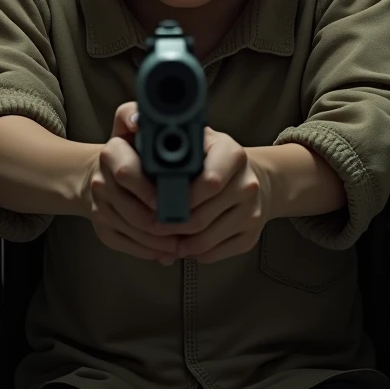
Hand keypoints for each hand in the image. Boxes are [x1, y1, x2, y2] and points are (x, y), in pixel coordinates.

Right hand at [85, 102, 182, 263]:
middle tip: (193, 225)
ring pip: (135, 232)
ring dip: (163, 240)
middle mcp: (101, 181)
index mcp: (111, 153)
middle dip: (166, 222)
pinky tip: (168, 249)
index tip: (179, 197)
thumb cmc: (132, 147)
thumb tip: (138, 119)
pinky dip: (150, 250)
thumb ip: (139, 116)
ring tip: (187, 240)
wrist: (102, 172)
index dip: (153, 189)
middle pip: (137, 212)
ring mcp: (100, 207)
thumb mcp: (135, 123)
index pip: (126, 172)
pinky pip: (128, 245)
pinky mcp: (102, 229)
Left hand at [150, 126, 272, 264]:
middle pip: (200, 218)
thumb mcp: (196, 141)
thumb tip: (137, 135)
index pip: (208, 182)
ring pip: (203, 240)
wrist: (252, 178)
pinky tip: (183, 241)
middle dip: (170, 224)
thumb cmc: (213, 159)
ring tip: (163, 235)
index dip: (177, 197)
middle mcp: (248, 184)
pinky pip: (213, 253)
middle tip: (151, 224)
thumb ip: (172, 141)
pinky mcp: (250, 236)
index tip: (155, 202)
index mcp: (233, 155)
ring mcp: (251, 212)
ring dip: (178, 243)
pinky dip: (192, 252)